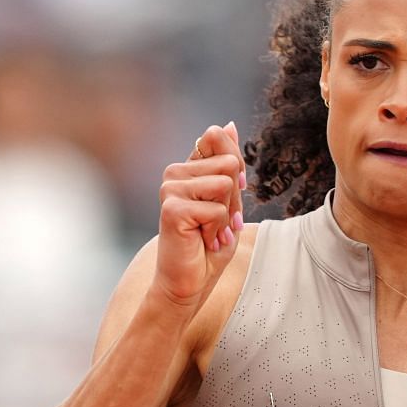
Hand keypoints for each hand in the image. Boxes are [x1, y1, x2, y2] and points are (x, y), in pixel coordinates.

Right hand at [156, 121, 247, 307]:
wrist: (190, 283)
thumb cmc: (209, 246)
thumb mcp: (228, 200)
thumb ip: (228, 164)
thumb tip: (227, 123)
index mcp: (188, 167)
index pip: (219, 139)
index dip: (235, 171)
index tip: (228, 200)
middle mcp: (175, 172)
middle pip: (230, 164)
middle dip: (234, 199)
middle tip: (217, 223)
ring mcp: (170, 188)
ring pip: (225, 184)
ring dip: (226, 216)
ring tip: (208, 232)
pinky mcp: (171, 207)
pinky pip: (217, 208)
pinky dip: (218, 230)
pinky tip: (201, 240)